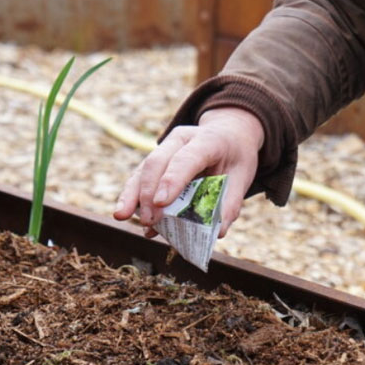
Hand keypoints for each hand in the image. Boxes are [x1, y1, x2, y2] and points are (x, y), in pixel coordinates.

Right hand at [113, 107, 263, 237]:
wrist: (228, 133)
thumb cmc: (235, 156)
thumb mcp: (243, 175)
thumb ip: (231, 202)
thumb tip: (217, 232)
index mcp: (207, 139)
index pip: (186, 159)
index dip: (172, 180)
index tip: (161, 203)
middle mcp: (181, 139)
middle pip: (157, 162)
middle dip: (148, 193)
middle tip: (148, 220)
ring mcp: (165, 148)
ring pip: (142, 168)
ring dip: (131, 194)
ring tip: (121, 216)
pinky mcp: (156, 161)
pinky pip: (140, 177)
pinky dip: (134, 197)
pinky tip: (129, 214)